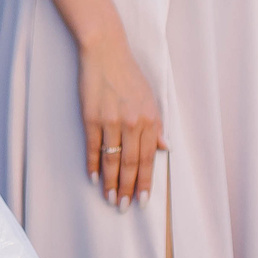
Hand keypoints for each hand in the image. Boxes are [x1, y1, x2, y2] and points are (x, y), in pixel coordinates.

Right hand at [78, 37, 164, 207]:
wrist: (105, 51)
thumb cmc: (128, 74)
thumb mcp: (150, 98)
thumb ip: (157, 125)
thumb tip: (165, 148)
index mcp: (151, 120)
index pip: (149, 159)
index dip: (145, 182)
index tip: (143, 201)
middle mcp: (134, 123)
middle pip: (131, 164)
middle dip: (129, 188)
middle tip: (124, 207)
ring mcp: (112, 120)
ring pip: (113, 160)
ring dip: (111, 182)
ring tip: (110, 198)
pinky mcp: (92, 116)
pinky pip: (94, 146)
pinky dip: (93, 164)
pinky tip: (93, 176)